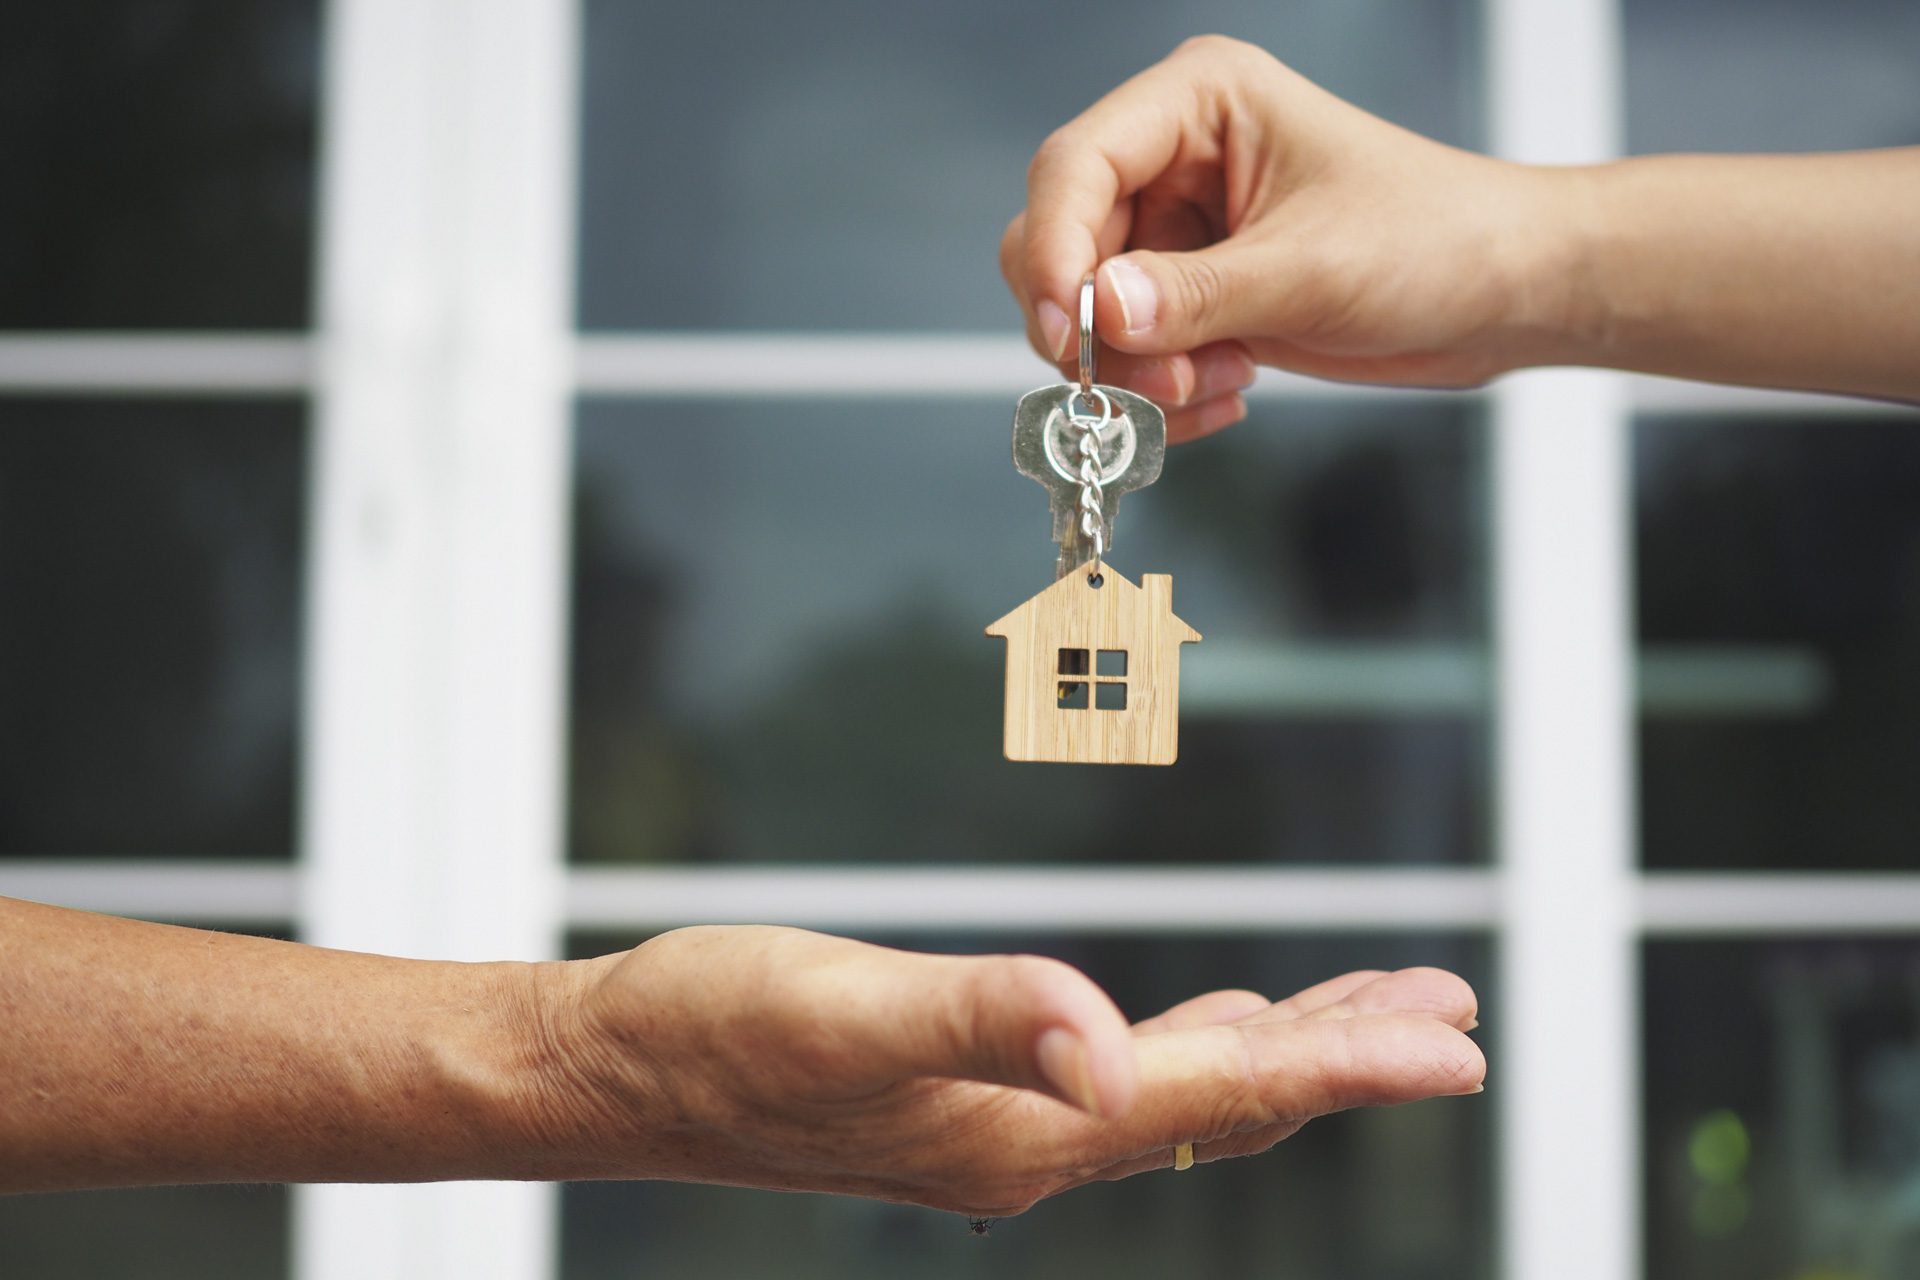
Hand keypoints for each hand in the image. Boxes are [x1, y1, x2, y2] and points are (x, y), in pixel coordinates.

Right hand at [542, 925, 1483, 1216]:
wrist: (621, 1073)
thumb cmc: (716, 1033)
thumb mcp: (841, 1014)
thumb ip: (981, 1021)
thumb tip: (1103, 1044)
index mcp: (1023, 1130)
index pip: (1222, 1091)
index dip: (1349, 1060)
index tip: (1456, 1041)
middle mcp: (1032, 1145)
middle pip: (1229, 1099)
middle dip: (1350, 1056)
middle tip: (1454, 1017)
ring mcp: (1006, 1130)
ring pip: (1189, 1089)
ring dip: (1289, 1047)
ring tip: (1378, 1010)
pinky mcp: (973, 1102)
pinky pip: (1128, 1079)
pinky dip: (1203, 1044)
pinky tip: (1216, 1024)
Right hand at [1001, 36, 1575, 439]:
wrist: (1499, 294)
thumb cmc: (1435, 240)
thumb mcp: (1311, 271)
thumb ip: (1197, 295)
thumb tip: (1100, 314)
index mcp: (1199, 102)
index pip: (1076, 164)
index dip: (1053, 248)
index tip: (1066, 327)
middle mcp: (1175, 157)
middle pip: (1064, 243)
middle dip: (1099, 328)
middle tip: (1155, 383)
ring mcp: (1179, 229)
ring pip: (1089, 311)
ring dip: (1138, 371)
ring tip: (1215, 387)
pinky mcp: (1192, 291)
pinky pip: (1129, 351)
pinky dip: (1161, 391)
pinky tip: (1226, 394)